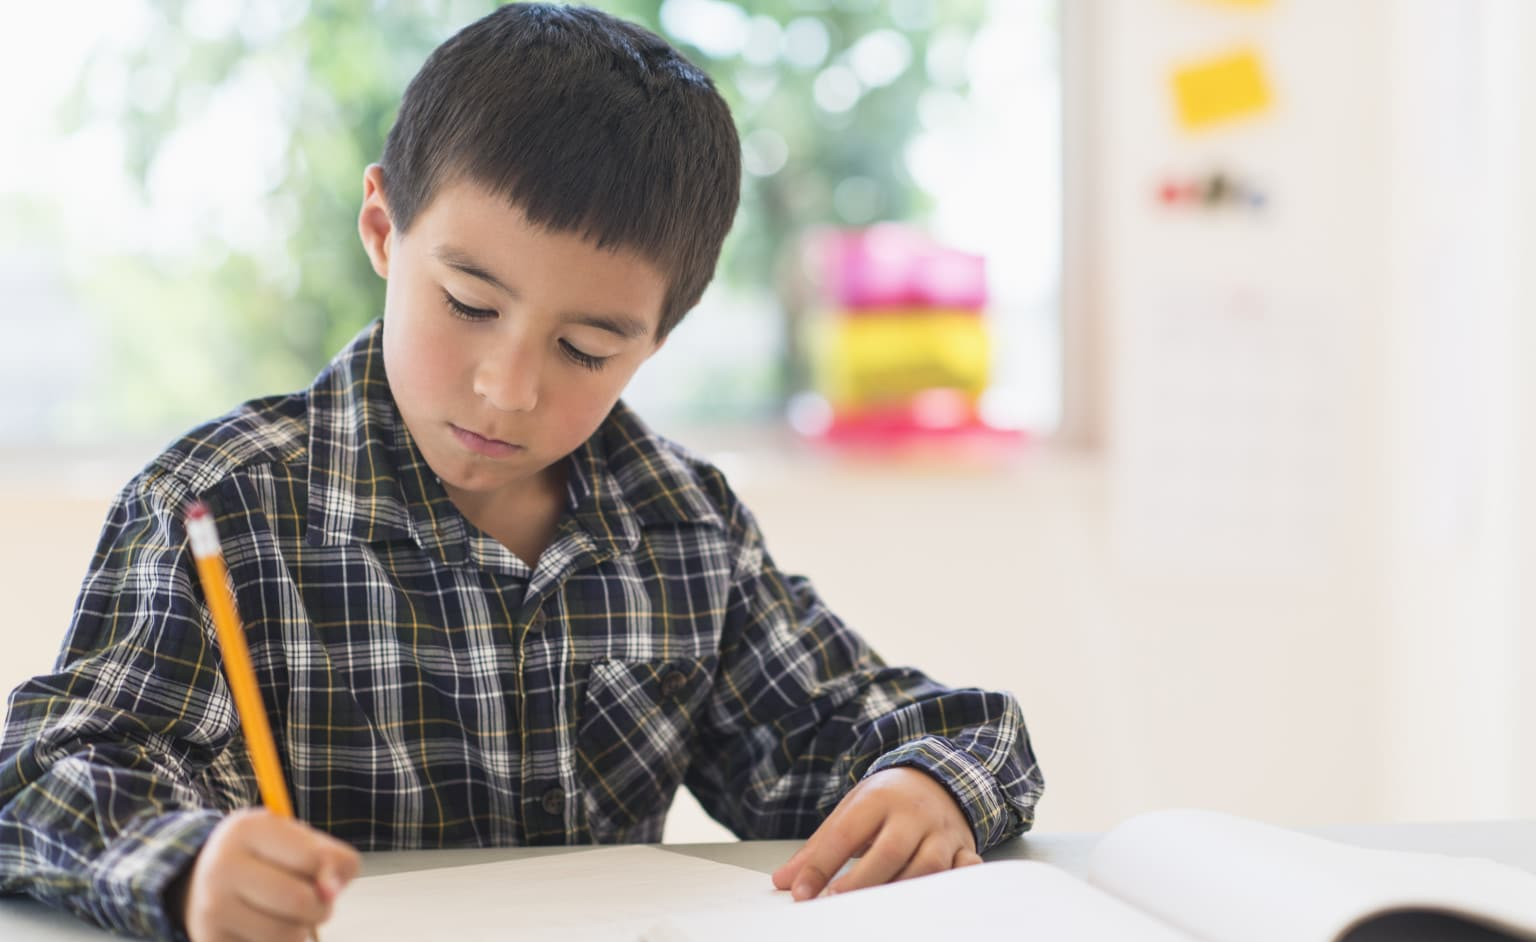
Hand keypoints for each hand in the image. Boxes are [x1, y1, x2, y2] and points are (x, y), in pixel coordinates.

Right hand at [168, 808, 360, 941]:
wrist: (202, 882)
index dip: (332, 871)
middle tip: (316, 902)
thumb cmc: (266, 859)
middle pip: (300, 901)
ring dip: (301, 929)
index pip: (314, 859)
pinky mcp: (211, 940)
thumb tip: (333, 891)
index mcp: (248, 830)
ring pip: (287, 934)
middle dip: (321, 907)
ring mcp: (212, 908)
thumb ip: (329, 858)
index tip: (327, 873)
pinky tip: (264, 929)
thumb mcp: (296, 841)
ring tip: (287, 915)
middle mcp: (223, 867)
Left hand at [771, 767, 981, 900]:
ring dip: (901, 890)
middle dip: (862, 882)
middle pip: (890, 851)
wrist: (937, 778)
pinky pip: (966, 868)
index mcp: (879, 798)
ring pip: (927, 866)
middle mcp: (913, 813)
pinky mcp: (964, 847)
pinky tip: (934, 901)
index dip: (822, 866)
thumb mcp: (850, 812)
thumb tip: (784, 881)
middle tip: (836, 903)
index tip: (803, 894)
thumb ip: (817, 849)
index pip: (846, 834)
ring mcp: (942, 831)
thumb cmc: (886, 801)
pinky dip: (955, 884)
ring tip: (874, 912)